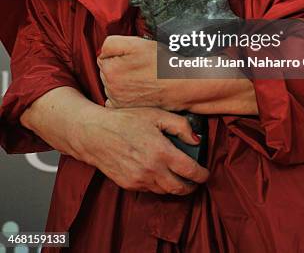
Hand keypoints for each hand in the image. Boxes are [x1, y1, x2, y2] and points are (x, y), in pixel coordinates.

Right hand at [79, 105, 208, 193]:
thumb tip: (197, 139)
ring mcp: (139, 180)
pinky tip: (158, 173)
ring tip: (179, 177)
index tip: (205, 173)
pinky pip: (150, 190)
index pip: (190, 171)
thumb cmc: (125, 120)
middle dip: (191, 186)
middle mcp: (152, 170)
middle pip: (179, 188)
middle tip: (195, 180)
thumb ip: (180, 126)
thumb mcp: (156, 114)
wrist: (95, 134)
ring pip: (165, 191)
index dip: (202, 175)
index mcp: (161, 152)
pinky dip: (158, 185)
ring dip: (175, 186)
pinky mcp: (129, 185)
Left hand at [97, 35, 161, 108]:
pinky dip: (123, 94)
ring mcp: (117, 100)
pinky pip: (115, 99)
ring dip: (122, 80)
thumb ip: (111, 44)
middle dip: (120, 67)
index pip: (104, 56)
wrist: (179, 85)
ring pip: (112, 83)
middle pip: (107, 70)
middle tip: (139, 67)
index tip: (133, 57)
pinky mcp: (124, 109)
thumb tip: (102, 52)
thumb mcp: (136, 43)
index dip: (120, 53)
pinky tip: (136, 90)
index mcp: (110, 69)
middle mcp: (110, 87)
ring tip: (141, 78)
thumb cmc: (161, 64)